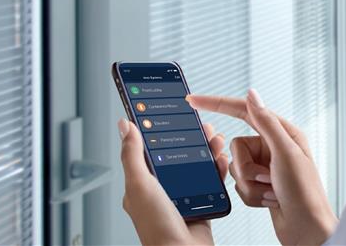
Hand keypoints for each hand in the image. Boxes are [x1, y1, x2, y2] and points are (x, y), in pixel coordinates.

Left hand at [118, 118, 228, 245]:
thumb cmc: (157, 228)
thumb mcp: (139, 184)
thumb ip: (132, 154)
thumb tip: (124, 126)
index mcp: (141, 185)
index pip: (149, 150)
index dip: (161, 132)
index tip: (171, 116)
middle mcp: (161, 191)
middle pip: (177, 155)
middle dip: (191, 139)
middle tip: (201, 126)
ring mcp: (181, 198)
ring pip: (196, 166)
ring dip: (207, 150)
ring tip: (215, 139)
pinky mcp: (200, 206)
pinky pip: (210, 182)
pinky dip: (217, 170)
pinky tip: (221, 159)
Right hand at [187, 89, 337, 245]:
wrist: (306, 230)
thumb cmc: (305, 193)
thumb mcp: (285, 153)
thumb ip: (266, 122)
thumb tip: (252, 94)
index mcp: (281, 132)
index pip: (243, 110)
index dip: (216, 104)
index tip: (194, 100)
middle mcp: (272, 147)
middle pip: (236, 147)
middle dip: (248, 168)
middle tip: (268, 178)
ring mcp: (264, 166)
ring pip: (235, 168)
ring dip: (251, 185)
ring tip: (272, 192)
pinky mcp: (258, 184)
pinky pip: (238, 185)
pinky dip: (252, 195)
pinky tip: (270, 200)